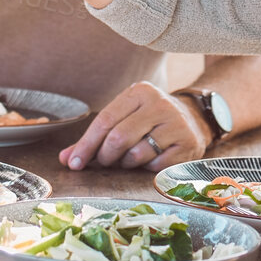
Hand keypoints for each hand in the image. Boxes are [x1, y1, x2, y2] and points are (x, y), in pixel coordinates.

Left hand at [58, 81, 211, 171]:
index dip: (86, 144)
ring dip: (125, 163)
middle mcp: (160, 104)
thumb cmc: (149, 120)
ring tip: (127, 159)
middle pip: (119, 138)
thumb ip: (95, 137)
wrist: (194, 119)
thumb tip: (66, 159)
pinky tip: (148, 160)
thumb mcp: (125, 117)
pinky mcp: (187, 145)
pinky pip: (154, 166)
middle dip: (104, 156)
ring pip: (136, 154)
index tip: (73, 163)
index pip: (105, 120)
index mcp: (140, 92)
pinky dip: (145, 168)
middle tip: (103, 162)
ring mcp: (176, 125)